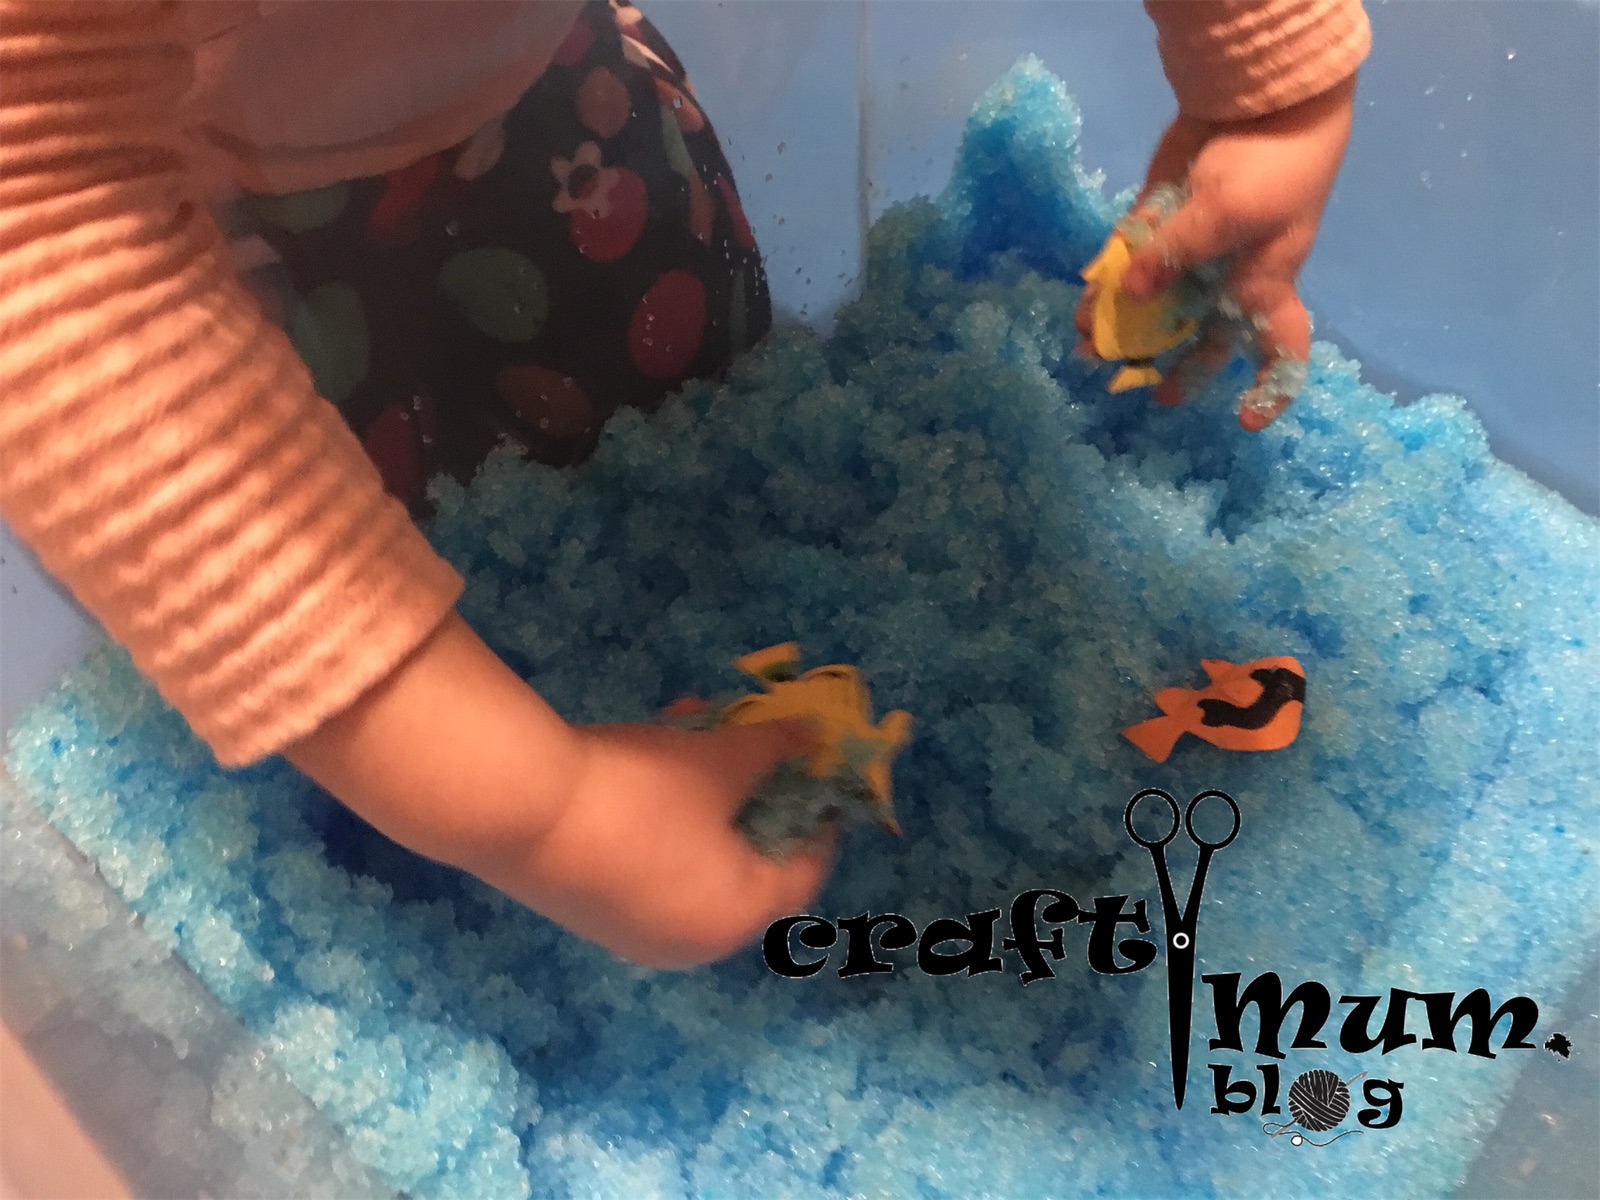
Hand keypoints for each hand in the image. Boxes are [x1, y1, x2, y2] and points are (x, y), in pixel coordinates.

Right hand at [504, 719, 835, 968]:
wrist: (520, 811)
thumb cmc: (644, 790)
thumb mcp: (718, 759)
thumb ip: (773, 749)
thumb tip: (809, 735)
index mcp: (738, 916)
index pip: (803, 875)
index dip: (820, 824)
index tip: (823, 785)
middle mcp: (693, 943)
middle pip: (748, 871)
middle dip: (754, 803)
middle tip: (757, 758)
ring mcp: (637, 935)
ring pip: (696, 865)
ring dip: (705, 805)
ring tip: (694, 736)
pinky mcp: (591, 916)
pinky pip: (653, 870)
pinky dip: (666, 826)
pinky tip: (646, 763)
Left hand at [1077, 75, 1356, 429]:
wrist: (1258, 98)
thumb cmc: (1269, 165)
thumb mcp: (1229, 214)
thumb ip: (1177, 256)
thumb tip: (1129, 293)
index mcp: (1265, 284)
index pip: (1280, 349)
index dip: (1271, 389)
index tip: (1246, 421)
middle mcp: (1228, 277)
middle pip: (1201, 337)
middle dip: (1171, 367)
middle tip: (1135, 390)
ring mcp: (1191, 251)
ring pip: (1155, 304)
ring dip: (1123, 328)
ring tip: (1087, 350)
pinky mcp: (1159, 223)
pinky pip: (1130, 264)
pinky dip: (1107, 285)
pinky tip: (1082, 306)